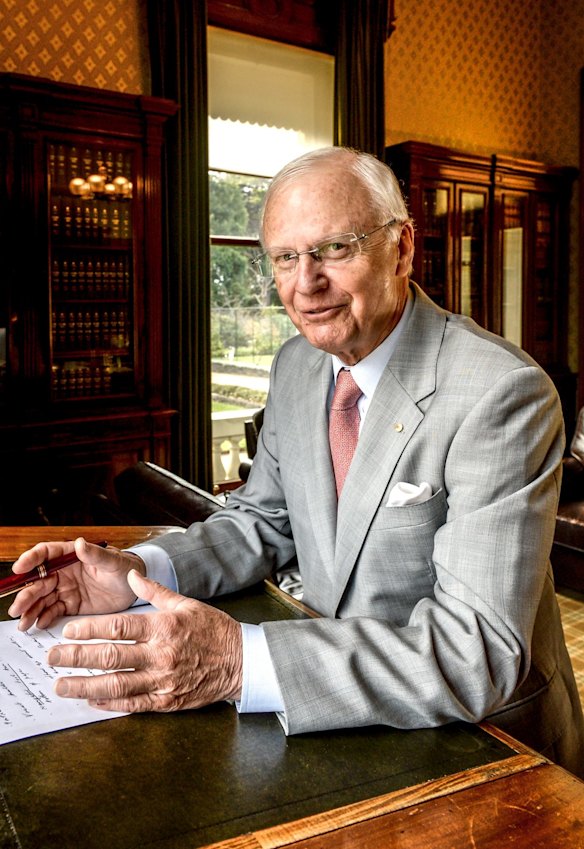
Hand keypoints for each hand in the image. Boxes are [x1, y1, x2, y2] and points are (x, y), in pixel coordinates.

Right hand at [8, 537, 143, 630]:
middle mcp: (64, 572)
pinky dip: (44, 617)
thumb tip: (80, 543)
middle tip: (17, 607)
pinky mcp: (71, 605)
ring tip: (23, 622)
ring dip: (30, 610)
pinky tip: (39, 624)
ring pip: (42, 599)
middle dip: (26, 594)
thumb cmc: (125, 568)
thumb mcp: (113, 561)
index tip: (19, 568)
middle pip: (39, 581)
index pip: (46, 554)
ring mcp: (65, 589)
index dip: (31, 560)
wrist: (134, 589)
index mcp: (71, 556)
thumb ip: (95, 554)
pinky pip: (54, 611)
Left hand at [46, 570, 242, 711]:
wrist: (241, 662)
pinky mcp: (167, 701)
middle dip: (76, 657)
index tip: (68, 630)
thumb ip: (155, 590)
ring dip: (84, 686)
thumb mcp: (186, 603)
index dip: (89, 629)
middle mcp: (161, 655)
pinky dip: (109, 703)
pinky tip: (90, 701)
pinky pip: (132, 704)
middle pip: (110, 657)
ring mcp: (163, 681)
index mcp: (164, 627)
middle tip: (52, 658)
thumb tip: (132, 574)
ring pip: (116, 685)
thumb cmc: (214, 630)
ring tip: (61, 685)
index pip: (118, 627)